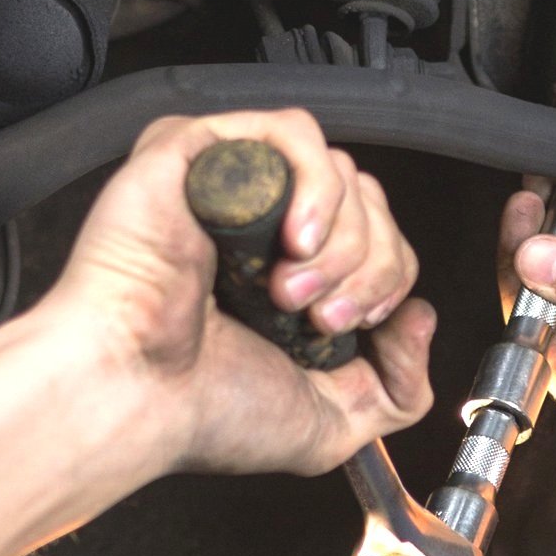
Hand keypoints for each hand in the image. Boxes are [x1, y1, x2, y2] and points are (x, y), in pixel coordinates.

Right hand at [0, 113, 433, 555]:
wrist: (133, 394)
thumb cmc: (199, 411)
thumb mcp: (332, 424)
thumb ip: (399, 389)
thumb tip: (422, 318)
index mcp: (289, 279)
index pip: (380, 242)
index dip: (386, 282)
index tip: (349, 330)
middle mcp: (264, 228)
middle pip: (371, 203)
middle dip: (367, 267)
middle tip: (318, 318)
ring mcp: (232, 184)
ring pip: (341, 170)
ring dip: (340, 239)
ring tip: (289, 291)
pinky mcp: (199, 149)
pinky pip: (293, 131)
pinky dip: (316, 185)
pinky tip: (294, 239)